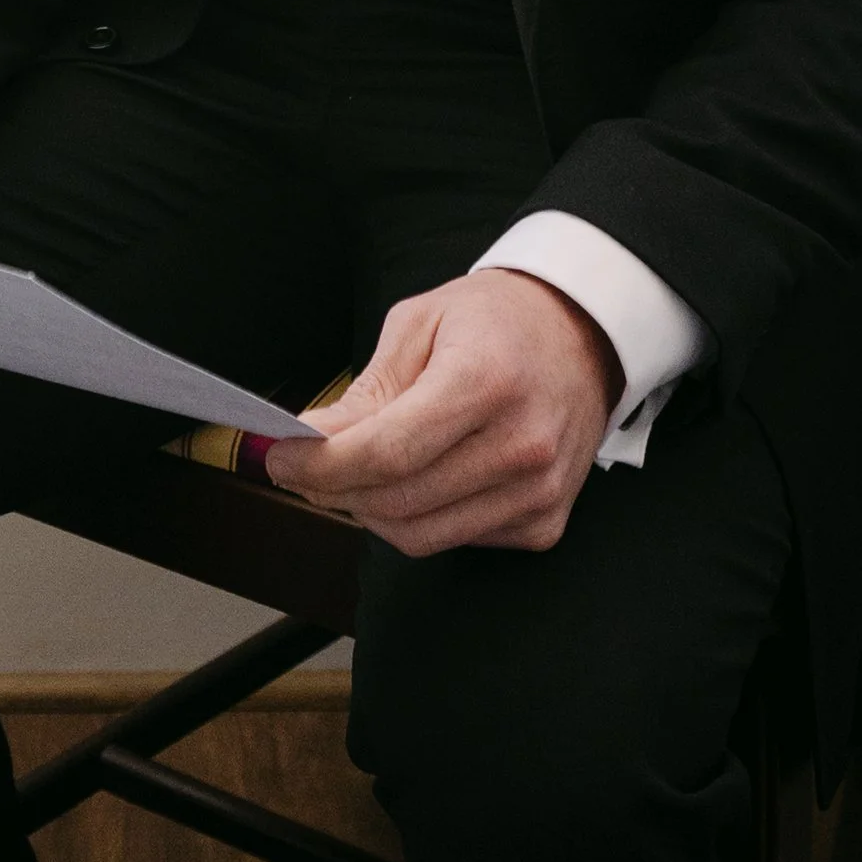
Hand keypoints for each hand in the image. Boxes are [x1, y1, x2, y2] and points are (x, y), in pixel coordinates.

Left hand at [263, 271, 620, 554]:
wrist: (580, 334)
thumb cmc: (495, 321)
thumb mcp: (419, 326)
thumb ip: (366, 391)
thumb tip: (311, 441)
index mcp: (486, 381)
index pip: (387, 452)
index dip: (322, 465)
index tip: (281, 459)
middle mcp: (521, 444)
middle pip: (398, 500)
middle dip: (335, 489)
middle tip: (305, 466)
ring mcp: (539, 491)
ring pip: (421, 535)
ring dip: (372, 510)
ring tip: (357, 472)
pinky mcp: (544, 523)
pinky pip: (456, 540)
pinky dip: (420, 517)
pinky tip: (419, 477)